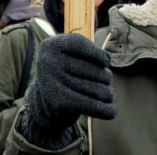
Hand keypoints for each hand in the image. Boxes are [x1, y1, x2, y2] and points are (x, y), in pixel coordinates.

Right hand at [18, 33, 115, 149]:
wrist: (44, 104)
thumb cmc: (66, 74)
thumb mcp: (69, 55)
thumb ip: (87, 52)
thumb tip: (105, 59)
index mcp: (50, 46)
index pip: (80, 44)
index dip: (98, 53)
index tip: (107, 61)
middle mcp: (48, 62)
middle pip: (95, 70)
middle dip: (106, 77)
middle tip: (104, 80)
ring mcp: (52, 83)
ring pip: (98, 89)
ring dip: (108, 93)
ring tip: (105, 94)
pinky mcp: (59, 102)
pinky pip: (92, 105)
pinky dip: (107, 110)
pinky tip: (112, 111)